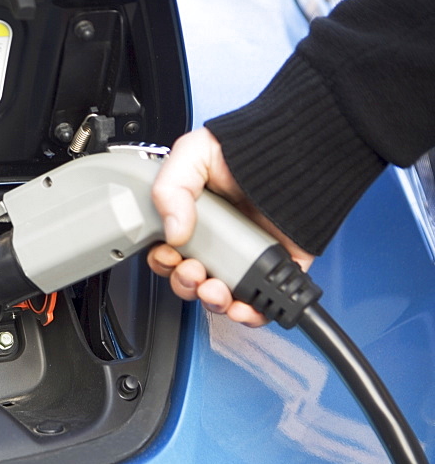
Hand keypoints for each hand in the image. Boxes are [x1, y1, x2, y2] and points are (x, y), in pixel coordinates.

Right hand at [146, 128, 314, 325]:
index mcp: (193, 218)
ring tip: (215, 290)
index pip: (168, 252)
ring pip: (219, 297)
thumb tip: (174, 231)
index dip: (164, 262)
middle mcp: (217, 241)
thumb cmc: (248, 148)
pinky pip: (259, 304)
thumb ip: (170, 189)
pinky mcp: (275, 268)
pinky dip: (248, 315)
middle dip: (186, 284)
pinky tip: (240, 307)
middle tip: (193, 271)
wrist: (300, 150)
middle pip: (190, 280)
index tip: (169, 257)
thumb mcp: (192, 155)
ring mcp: (245, 257)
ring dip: (211, 302)